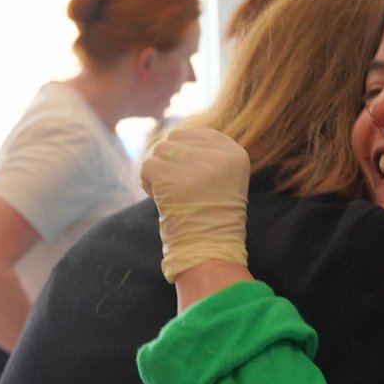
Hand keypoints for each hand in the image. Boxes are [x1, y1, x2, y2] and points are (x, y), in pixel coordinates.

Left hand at [140, 126, 250, 281]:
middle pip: (176, 138)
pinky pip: (147, 166)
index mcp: (236, 153)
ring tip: (172, 195)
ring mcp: (196, 166)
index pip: (198, 133)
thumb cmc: (214, 216)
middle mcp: (220, 156)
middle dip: (171, 160)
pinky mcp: (172, 178)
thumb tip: (176, 135)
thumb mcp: (225, 178)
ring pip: (160, 150)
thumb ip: (208, 153)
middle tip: (179, 188)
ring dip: (159, 172)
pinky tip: (161, 200)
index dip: (186, 153)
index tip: (191, 178)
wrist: (209, 250)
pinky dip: (147, 183)